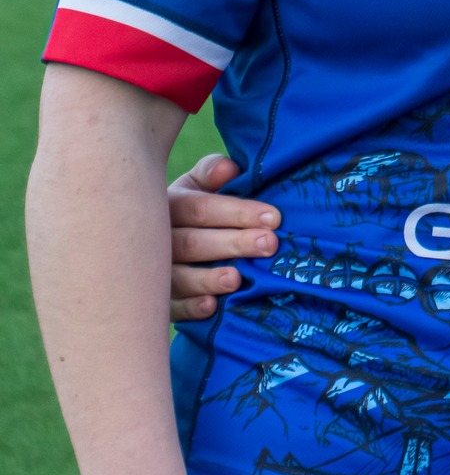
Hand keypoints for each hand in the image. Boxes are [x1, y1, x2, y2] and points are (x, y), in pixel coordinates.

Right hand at [169, 152, 278, 322]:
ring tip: (237, 279)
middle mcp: (157, 240)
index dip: (237, 212)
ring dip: (207, 279)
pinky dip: (190, 308)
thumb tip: (229, 167)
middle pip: (193, 243)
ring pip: (178, 277)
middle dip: (233, 243)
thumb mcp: (196, 186)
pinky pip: (171, 307)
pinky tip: (210, 306)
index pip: (201, 208)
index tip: (274, 217)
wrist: (151, 240)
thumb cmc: (189, 208)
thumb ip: (211, 173)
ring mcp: (154, 272)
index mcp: (169, 205)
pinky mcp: (159, 301)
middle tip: (269, 244)